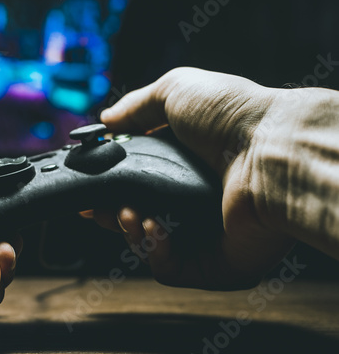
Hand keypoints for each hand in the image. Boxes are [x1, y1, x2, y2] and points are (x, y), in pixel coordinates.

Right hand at [90, 67, 338, 289]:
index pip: (138, 185)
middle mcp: (193, 201)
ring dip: (129, 232)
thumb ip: (136, 106)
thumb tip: (105, 119)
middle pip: (138, 218)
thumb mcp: (175, 90)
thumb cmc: (229, 115)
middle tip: (97, 209)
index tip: (88, 190)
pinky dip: (155, 254)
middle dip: (111, 215)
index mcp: (184, 167)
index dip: (109, 188)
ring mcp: (206, 233)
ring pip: (151, 247)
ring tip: (128, 214)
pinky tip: (152, 228)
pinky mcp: (217, 262)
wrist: (271, 148)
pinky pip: (173, 269)